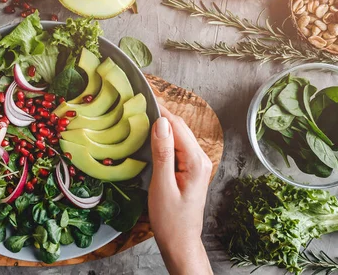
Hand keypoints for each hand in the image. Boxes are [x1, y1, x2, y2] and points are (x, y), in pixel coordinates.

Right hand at [148, 105, 212, 274]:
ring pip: (178, 135)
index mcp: (196, 162)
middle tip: (137, 101)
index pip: (177, 126)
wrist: (180, 242)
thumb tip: (161, 123)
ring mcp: (197, 164)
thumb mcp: (162, 186)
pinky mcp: (190, 169)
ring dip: (161, 124)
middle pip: (179, 127)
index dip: (160, 109)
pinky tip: (150, 134)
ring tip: (140, 113)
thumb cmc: (170, 220)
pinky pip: (176, 146)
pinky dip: (163, 137)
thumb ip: (162, 154)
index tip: (143, 95)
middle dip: (160, 113)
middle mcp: (201, 159)